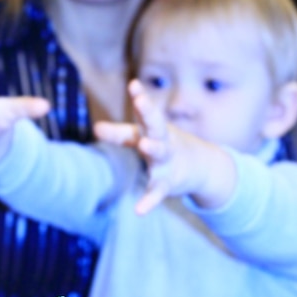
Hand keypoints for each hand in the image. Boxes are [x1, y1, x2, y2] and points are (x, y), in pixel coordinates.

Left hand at [96, 79, 236, 214]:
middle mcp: (161, 141)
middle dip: (149, 113)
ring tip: (145, 144)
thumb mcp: (143, 137)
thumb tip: (95, 127)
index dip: (141, 99)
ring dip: (154, 148)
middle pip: (156, 125)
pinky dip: (149, 201)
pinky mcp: (167, 183)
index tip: (134, 84)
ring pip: (160, 153)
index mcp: (153, 129)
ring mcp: (166, 161)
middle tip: (142, 101)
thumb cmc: (164, 146)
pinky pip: (157, 192)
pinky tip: (138, 211)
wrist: (201, 167)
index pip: (145, 112)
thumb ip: (119, 133)